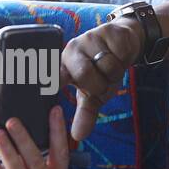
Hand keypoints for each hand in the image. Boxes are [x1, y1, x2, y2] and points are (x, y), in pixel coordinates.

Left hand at [60, 17, 141, 141]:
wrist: (125, 43)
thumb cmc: (103, 71)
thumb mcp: (94, 94)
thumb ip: (85, 114)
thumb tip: (78, 136)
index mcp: (63, 67)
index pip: (53, 77)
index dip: (49, 82)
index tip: (44, 88)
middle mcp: (71, 51)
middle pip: (85, 76)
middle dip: (100, 85)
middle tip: (103, 82)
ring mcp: (88, 39)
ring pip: (106, 66)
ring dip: (114, 73)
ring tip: (111, 67)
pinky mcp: (106, 31)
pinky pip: (119, 54)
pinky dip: (124, 59)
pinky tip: (119, 54)